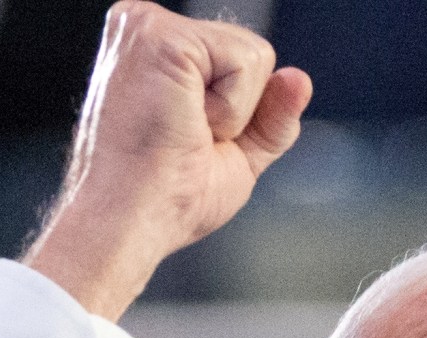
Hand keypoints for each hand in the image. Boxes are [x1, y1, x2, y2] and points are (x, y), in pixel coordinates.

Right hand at [23, 1, 310, 319]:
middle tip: (183, 141)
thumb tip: (299, 79)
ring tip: (181, 133)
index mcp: (153, 48)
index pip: (235, 58)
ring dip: (232, 113)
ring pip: (254, 54)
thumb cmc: (164, 199)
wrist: (128, 223)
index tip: (187, 139)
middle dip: (237, 110)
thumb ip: (270, 115)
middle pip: (250, 51)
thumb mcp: (236, 154)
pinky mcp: (161, 35)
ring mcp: (148, 25)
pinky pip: (246, 61)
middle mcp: (144, 27)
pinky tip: (184, 124)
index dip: (235, 111)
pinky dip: (230, 110)